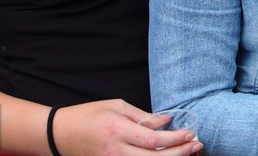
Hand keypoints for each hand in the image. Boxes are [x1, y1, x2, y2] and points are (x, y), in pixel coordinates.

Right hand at [53, 100, 202, 155]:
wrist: (60, 134)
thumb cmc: (88, 116)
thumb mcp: (117, 106)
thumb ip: (143, 117)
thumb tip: (167, 121)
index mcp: (118, 131)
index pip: (153, 140)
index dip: (175, 139)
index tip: (190, 134)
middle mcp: (116, 151)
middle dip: (179, 153)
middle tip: (197, 145)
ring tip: (188, 153)